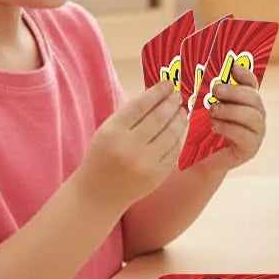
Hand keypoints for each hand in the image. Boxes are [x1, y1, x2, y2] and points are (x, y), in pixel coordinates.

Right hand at [76, 81, 186, 215]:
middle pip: (159, 117)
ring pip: (171, 133)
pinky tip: (181, 128)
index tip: (168, 84)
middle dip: (172, 103)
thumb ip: (130, 114)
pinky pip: (175, 150)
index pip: (141, 105)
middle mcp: (129, 147)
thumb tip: (159, 94)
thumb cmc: (102, 157)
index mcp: (113, 132)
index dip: (158, 92)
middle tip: (178, 95)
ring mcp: (145, 162)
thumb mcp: (107, 131)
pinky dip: (180, 136)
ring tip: (181, 110)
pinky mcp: (157, 175)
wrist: (97, 195)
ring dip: (179, 118)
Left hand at [200, 65, 266, 168]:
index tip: (232, 67)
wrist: (200, 161)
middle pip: (254, 98)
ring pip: (252, 116)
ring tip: (212, 111)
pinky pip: (245, 135)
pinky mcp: (250, 148)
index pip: (251, 83)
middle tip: (215, 90)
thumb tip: (205, 73)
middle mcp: (256, 115)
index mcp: (247, 102)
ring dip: (231, 110)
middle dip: (234, 92)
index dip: (245, 74)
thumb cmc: (203, 130)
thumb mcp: (207, 108)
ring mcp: (256, 132)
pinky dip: (229, 128)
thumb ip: (212, 94)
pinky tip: (215, 126)